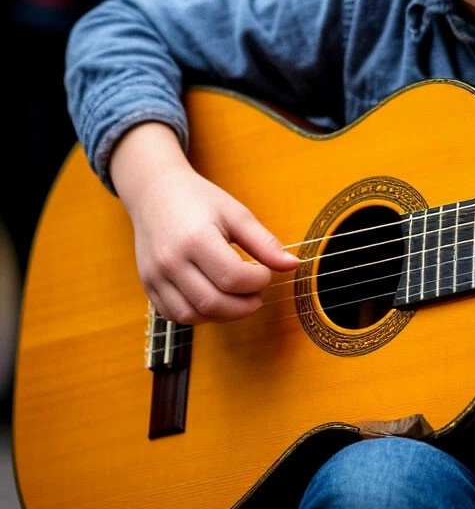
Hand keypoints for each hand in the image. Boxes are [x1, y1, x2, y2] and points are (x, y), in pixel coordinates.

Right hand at [111, 123, 300, 323]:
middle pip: (213, 303)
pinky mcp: (148, 285)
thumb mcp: (236, 214)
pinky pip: (174, 315)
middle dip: (244, 306)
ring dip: (222, 314)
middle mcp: (171, 262)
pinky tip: (214, 298)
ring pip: (192, 315)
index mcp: (196, 239)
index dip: (258, 281)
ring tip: (238, 298)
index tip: (265, 272)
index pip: (233, 278)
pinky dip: (199, 315)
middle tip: (257, 294)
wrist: (155, 193)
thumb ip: (264, 243)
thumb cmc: (199, 200)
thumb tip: (293, 266)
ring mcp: (155, 276)